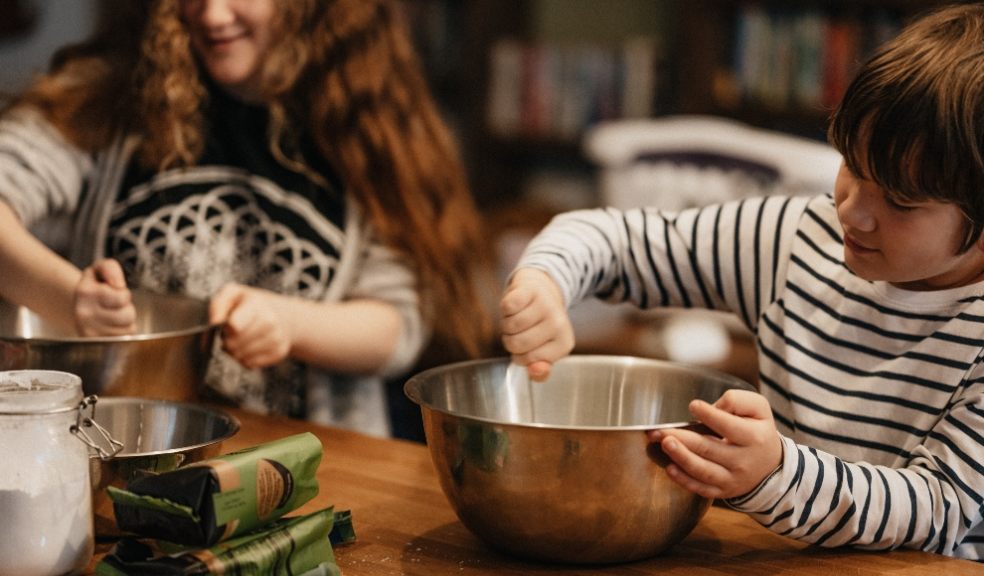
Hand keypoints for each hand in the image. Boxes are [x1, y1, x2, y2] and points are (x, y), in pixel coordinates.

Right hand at [74, 259, 135, 335]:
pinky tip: (111, 326)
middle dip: (127, 308)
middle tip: (114, 305)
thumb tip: (118, 285)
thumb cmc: (95, 287)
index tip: (111, 291)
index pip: (122, 297)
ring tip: (113, 315)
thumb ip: (110, 268)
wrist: (80, 306)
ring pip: (128, 328)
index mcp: (84, 293)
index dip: (123, 293)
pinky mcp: (96, 344)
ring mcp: (88, 332)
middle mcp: (83, 314)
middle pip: (128, 315)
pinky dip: (122, 332)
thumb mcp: (100, 269)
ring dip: (126, 321)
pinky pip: (124, 339)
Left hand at [209, 284, 292, 368]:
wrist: (282, 315)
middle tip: (231, 333)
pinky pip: (250, 364)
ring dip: (235, 351)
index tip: (227, 324)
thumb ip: (219, 304)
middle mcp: (270, 322)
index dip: (225, 328)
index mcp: (257, 305)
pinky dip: (244, 358)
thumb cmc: (251, 305)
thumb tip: (214, 322)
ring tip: (239, 340)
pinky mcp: (278, 353)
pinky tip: (248, 347)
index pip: (234, 326)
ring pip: (241, 357)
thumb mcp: (233, 294)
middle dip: (227, 341)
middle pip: (234, 344)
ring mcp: (276, 339)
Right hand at [499, 267, 573, 380]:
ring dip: (506, 325)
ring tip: (517, 319)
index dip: (520, 356)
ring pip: (510, 326)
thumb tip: (535, 371)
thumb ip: (540, 371)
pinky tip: (515, 306)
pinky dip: (505, 309)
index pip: (528, 360)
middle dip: (510, 340)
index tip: (527, 346)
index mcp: (564, 344)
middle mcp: (558, 324)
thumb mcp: (544, 352)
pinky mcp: (531, 290)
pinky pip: (507, 307)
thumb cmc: (539, 327)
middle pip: (516, 343)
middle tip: (519, 332)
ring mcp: (546, 305)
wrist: (540, 292)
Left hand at [648, 389, 782, 499]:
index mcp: (754, 437)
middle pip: (709, 449)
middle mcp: (743, 461)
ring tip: (664, 444)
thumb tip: (714, 406)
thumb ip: (738, 401)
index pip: (729, 426)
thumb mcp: (759, 409)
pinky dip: (684, 481)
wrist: (770, 466)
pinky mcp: (722, 491)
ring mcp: (732, 479)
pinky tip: (670, 468)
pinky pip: (701, 488)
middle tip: (661, 430)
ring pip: (703, 471)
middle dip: (683, 439)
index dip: (710, 415)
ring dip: (681, 457)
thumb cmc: (758, 431)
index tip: (693, 405)